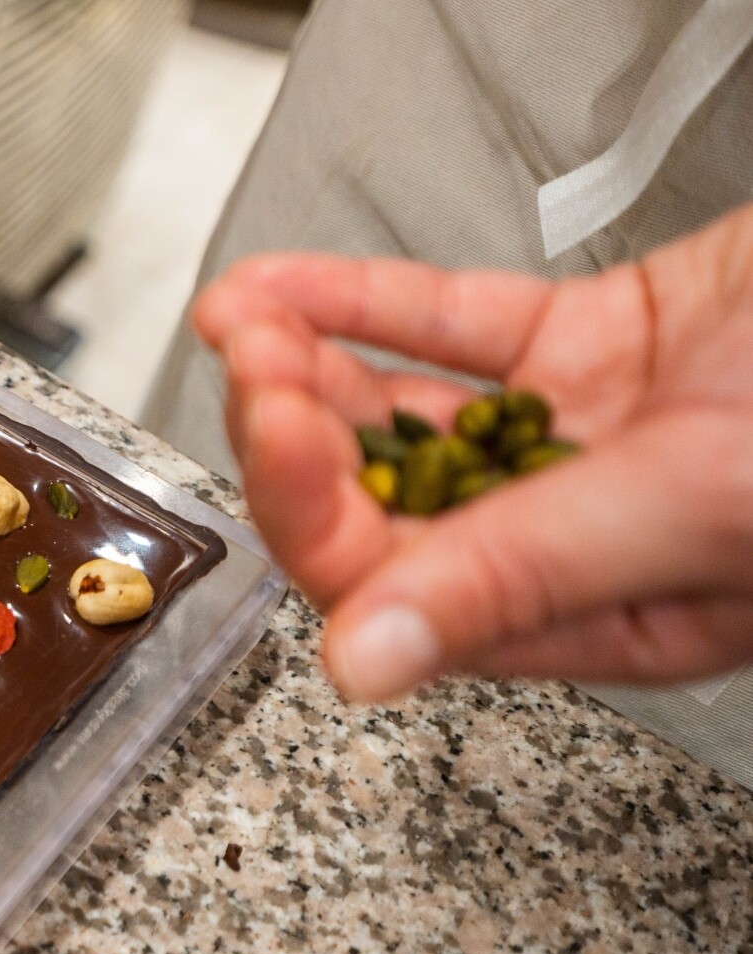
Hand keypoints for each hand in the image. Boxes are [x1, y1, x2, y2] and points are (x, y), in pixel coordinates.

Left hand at [192, 203, 752, 700]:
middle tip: (253, 366)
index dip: (326, 524)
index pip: (417, 600)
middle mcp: (586, 534)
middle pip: (389, 509)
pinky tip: (279, 286)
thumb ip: (532, 574)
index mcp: (617, 617)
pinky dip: (363, 303)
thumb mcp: (707, 499)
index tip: (278, 437)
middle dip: (300, 440)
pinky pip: (455, 329)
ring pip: (405, 416)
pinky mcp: (602, 338)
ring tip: (246, 320)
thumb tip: (365, 667)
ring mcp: (586, 434)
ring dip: (311, 368)